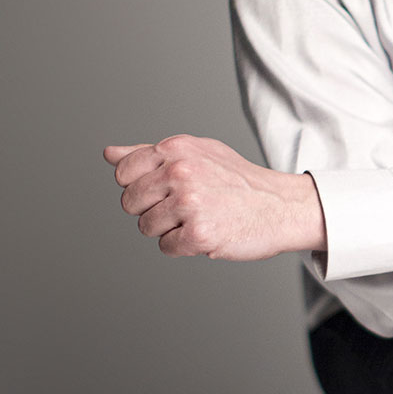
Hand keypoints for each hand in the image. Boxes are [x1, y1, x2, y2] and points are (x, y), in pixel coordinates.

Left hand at [104, 134, 326, 259]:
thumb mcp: (197, 153)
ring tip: (200, 216)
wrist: (280, 205)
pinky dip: (183, 245)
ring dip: (169, 228)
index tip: (165, 187)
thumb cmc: (237, 180)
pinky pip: (166, 247)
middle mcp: (181, 171)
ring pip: (146, 227)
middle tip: (186, 204)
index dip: (140, 184)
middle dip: (152, 208)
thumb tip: (110, 153)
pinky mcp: (199, 233)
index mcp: (178, 148)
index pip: (124, 171)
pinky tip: (206, 230)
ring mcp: (190, 202)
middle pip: (130, 202)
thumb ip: (150, 154)